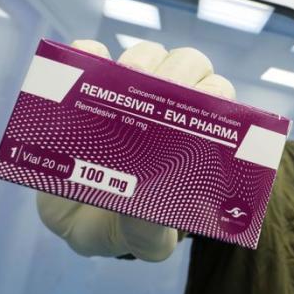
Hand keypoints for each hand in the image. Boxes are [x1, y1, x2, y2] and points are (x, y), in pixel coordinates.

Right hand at [36, 39, 234, 261]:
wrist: (74, 221)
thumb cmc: (123, 226)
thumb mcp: (143, 240)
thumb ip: (151, 231)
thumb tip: (152, 213)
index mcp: (193, 136)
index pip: (219, 101)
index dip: (215, 96)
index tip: (201, 106)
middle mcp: (165, 106)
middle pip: (188, 67)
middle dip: (178, 72)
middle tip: (158, 91)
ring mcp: (126, 92)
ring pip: (147, 54)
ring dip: (140, 59)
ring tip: (124, 79)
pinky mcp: (86, 85)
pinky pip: (90, 55)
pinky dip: (87, 53)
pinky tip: (84, 62)